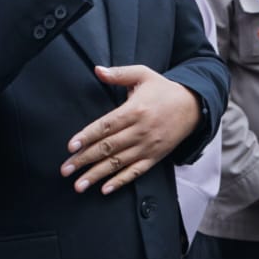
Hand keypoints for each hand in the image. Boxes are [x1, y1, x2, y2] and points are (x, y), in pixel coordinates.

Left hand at [62, 65, 200, 194]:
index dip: (87, 136)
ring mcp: (148, 146)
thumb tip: (97, 70)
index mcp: (135, 110)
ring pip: (118, 163)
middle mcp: (140, 130)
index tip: (70, 146)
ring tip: (79, 185)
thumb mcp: (143, 74)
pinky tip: (105, 189)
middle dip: (84, 160)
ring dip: (97, 175)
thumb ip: (119, 73)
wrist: (193, 105)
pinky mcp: (155, 157)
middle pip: (108, 147)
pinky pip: (136, 172)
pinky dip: (120, 181)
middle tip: (65, 170)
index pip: (106, 125)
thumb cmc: (163, 89)